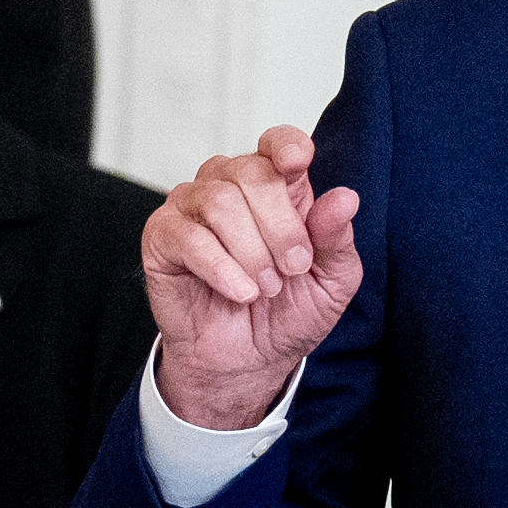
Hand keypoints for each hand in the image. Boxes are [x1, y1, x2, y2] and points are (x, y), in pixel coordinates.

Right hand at [142, 123, 362, 434]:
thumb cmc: (287, 315)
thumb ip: (336, 238)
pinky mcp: (161, 237)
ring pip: (218, 200)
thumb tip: (346, 197)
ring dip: (251, 251)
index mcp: (275, 188)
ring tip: (264, 288)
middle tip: (292, 269)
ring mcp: (191, 209)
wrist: (246, 364)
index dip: (286, 146)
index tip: (298, 165)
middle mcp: (229, 188)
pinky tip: (240, 292)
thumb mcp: (331, 281)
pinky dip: (221, 268)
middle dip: (280, 226)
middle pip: (250, 172)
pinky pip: (189, 236)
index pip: (276, 143)